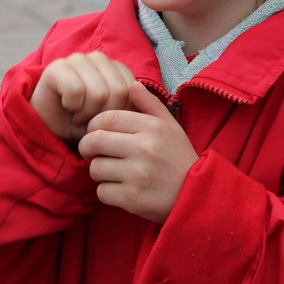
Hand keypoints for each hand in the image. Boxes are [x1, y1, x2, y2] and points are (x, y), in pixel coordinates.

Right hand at [29, 52, 134, 144]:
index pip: (132, 90)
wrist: (51, 128)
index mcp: (115, 67)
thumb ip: (132, 108)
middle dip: (105, 116)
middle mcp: (98, 59)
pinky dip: (73, 107)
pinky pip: (76, 91)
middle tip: (91, 120)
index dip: (121, 113)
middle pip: (118, 91)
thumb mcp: (114, 119)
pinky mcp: (57, 68)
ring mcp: (77, 60)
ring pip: (98, 92)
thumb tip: (146, 100)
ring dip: (88, 114)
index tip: (107, 120)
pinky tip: (68, 108)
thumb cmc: (85, 124)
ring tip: (79, 115)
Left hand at [78, 82, 197, 222]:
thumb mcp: (170, 126)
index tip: (96, 133)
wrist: (196, 195)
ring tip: (112, 172)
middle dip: (87, 147)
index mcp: (151, 127)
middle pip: (94, 141)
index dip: (94, 125)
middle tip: (93, 153)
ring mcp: (137, 174)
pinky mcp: (132, 199)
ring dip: (98, 171)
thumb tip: (132, 84)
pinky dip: (107, 192)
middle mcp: (143, 148)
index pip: (107, 118)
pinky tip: (120, 189)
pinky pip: (102, 192)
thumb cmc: (179, 158)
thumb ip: (150, 104)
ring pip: (95, 168)